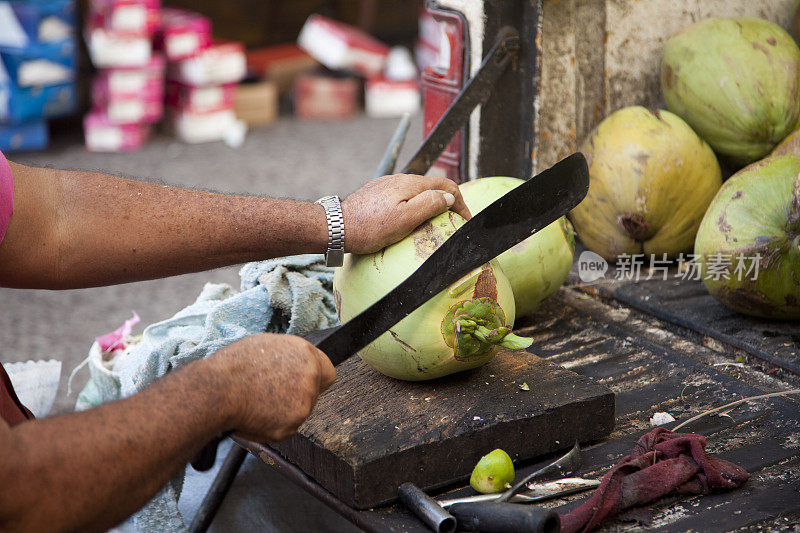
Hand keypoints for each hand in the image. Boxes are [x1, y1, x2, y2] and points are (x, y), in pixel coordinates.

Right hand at [212, 333, 335, 441]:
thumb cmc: (233, 366)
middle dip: (298, 396)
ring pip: (299, 412)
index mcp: (305, 353)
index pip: (327, 371)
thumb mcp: (265, 346)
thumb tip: (290, 364)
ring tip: (258, 402)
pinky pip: (286, 428)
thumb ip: (287, 357)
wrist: (218, 389)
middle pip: (314, 393)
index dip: (315, 379)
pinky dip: (272, 427)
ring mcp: (304, 401)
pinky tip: (255, 415)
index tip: (304, 384)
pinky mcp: (293, 423)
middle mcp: (310, 376)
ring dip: (284, 411)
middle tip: (273, 396)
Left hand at [341, 174, 471, 253]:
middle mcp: (400, 179)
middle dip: (448, 201)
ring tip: (437, 220)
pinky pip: (403, 196)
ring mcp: (387, 185)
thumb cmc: (370, 227)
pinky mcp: (377, 194)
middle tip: (456, 220)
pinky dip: (415, 205)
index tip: (466, 219)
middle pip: (432, 186)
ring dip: (432, 202)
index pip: (446, 186)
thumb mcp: (405, 219)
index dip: (461, 202)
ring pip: (418, 191)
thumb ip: (429, 205)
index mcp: (410, 184)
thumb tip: (448, 198)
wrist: (337, 227)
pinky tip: (412, 217)